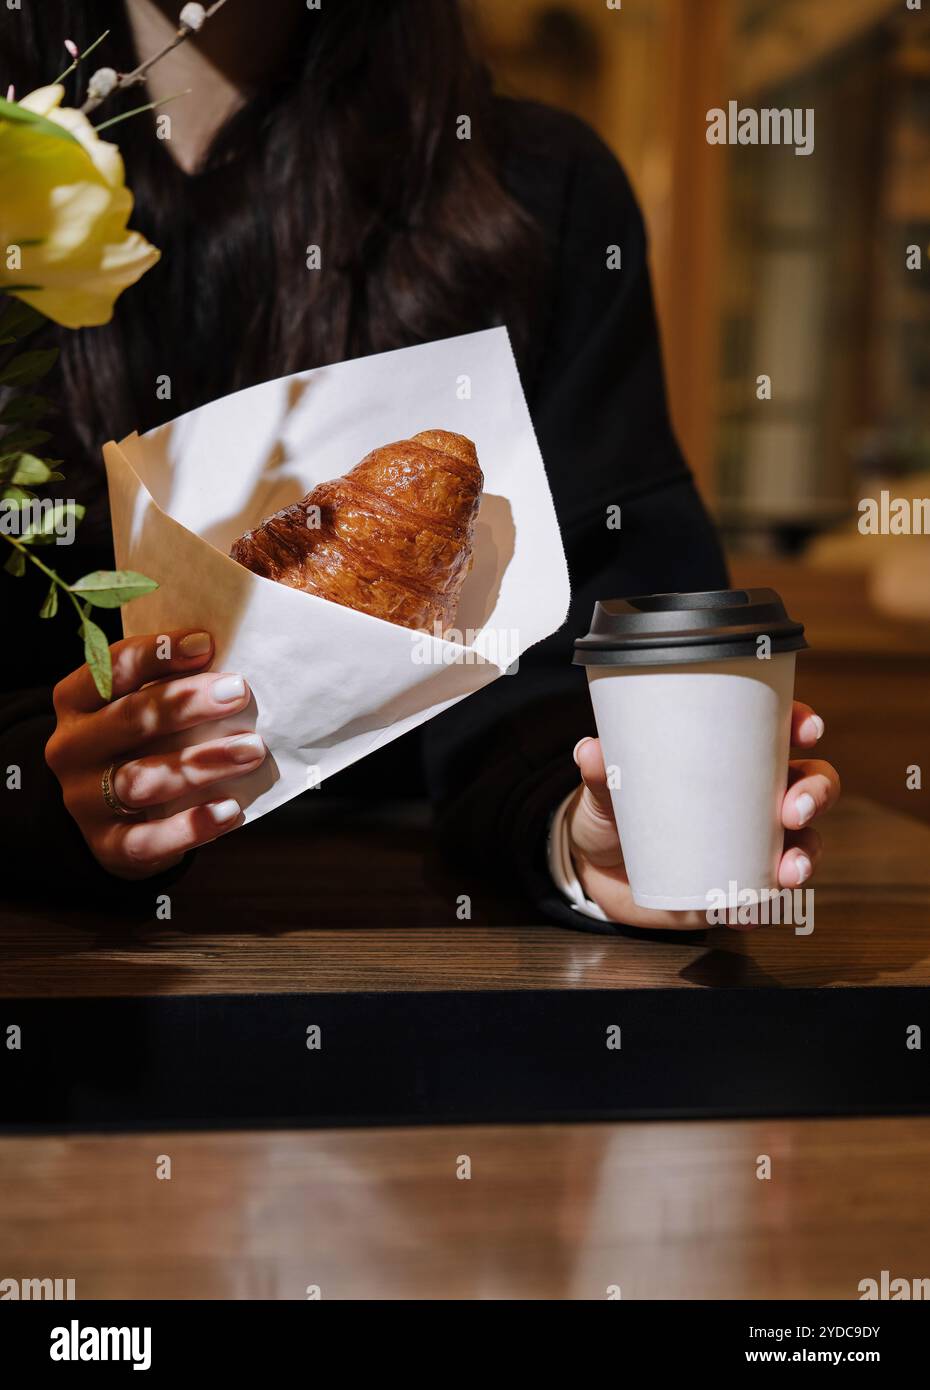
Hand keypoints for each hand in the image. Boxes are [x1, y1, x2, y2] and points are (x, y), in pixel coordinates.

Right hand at [45, 630, 265, 879]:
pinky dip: (192, 825)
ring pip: (142, 779)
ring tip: (251, 750)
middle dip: (187, 704)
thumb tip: (224, 659)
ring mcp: (85, 800)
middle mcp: (72, 748)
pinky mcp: (108, 844)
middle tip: (238, 692)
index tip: (205, 645)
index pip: (110, 670)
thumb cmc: (138, 747)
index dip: (156, 654)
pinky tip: (229, 810)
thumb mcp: (137, 709)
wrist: (109, 820)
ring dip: (201, 762)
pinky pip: (149, 838)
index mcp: (76, 703)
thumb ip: (167, 686)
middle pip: (130, 720)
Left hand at [566, 701, 840, 930]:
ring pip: (802, 844)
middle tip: (793, 811)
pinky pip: (763, 900)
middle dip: (815, 795)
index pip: (777, 729)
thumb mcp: (604, 791)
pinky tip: (749, 913)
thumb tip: (590, 750)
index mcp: (729, 756)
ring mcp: (750, 844)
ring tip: (788, 872)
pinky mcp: (736, 886)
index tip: (807, 731)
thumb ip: (600, 774)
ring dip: (805, 858)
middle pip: (810, 786)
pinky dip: (762, 908)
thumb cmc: (611, 813)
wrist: (594, 871)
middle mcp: (752, 797)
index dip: (801, 725)